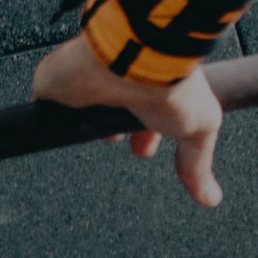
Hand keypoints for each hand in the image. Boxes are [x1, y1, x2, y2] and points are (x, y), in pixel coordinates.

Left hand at [31, 35, 224, 206]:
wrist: (134, 60)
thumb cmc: (170, 84)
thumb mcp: (199, 128)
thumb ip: (198, 164)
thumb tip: (210, 198)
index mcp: (151, 88)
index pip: (143, 114)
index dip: (144, 136)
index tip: (143, 151)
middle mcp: (118, 83)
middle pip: (109, 112)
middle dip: (113, 131)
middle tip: (116, 142)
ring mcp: (86, 83)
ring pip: (77, 110)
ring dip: (83, 125)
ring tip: (89, 140)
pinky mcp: (56, 85)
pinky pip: (46, 105)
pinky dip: (51, 118)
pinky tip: (56, 128)